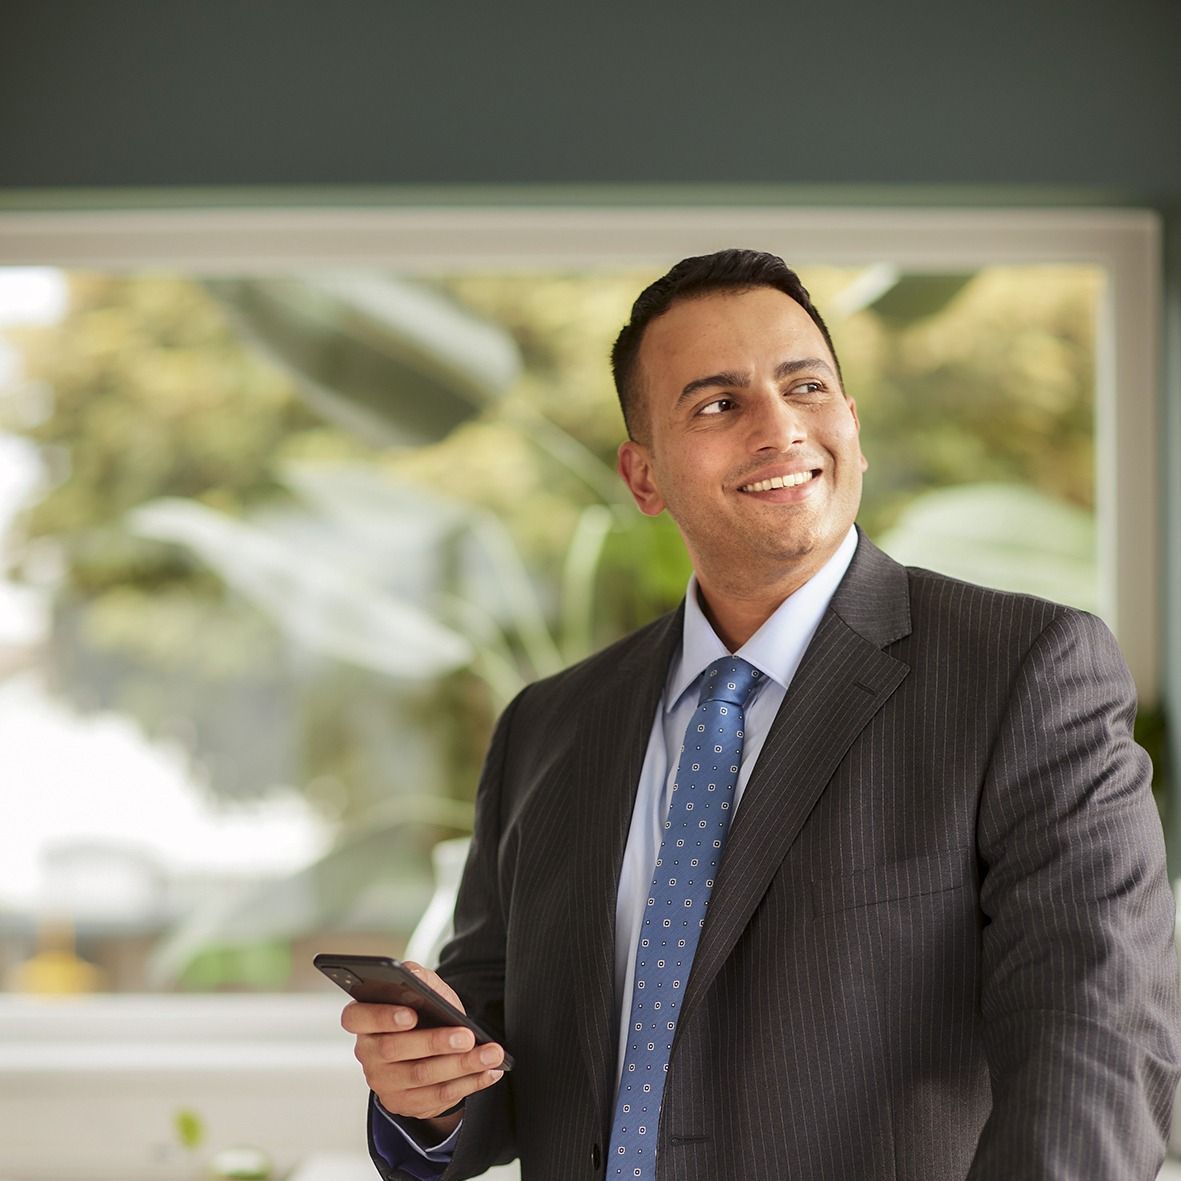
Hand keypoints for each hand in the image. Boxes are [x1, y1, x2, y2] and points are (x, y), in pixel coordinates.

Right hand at [342, 961, 506, 1135]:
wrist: (429, 1046)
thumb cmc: (423, 1010)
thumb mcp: (421, 989)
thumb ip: (416, 978)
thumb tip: (413, 975)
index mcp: (363, 1018)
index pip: (357, 1017)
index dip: (382, 1017)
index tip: (412, 1015)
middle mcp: (367, 1052)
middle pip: (395, 1050)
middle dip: (436, 1042)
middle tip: (467, 1036)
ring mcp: (382, 1082)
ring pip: (421, 1076)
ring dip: (462, 1065)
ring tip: (492, 1054)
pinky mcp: (403, 1103)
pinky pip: (437, 1097)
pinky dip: (469, 1083)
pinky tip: (489, 1071)